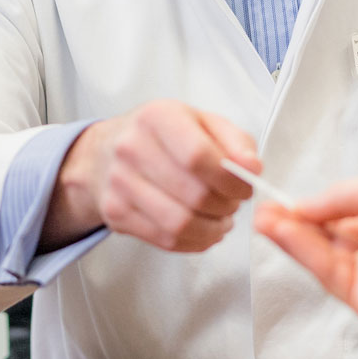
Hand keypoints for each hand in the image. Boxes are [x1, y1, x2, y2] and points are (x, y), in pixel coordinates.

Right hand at [42, 99, 259, 253]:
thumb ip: (235, 141)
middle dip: (225, 206)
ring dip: (212, 229)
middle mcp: (132, 147)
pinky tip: (203, 230)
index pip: (198, 155)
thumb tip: (252, 168)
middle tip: (233, 204)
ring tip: (221, 220)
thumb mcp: (201, 122)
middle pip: (193, 194)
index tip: (245, 187)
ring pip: (180, 223)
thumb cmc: (161, 136)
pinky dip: (195, 241)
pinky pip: (165, 240)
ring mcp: (119, 183)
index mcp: (157, 117)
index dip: (230, 179)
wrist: (105, 153)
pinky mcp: (116, 213)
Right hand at [253, 170, 357, 319]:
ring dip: (290, 237)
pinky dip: (300, 251)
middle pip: (326, 238)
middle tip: (264, 211)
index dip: (310, 209)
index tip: (282, 201)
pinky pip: (325, 271)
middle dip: (292, 223)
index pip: (340, 218)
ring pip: (321, 256)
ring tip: (264, 219)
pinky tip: (282, 232)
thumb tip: (305, 204)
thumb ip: (335, 197)